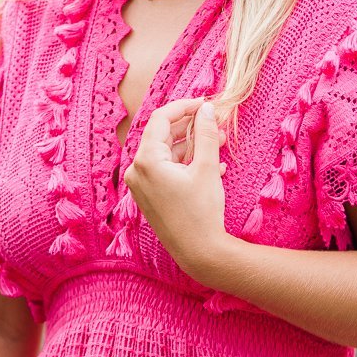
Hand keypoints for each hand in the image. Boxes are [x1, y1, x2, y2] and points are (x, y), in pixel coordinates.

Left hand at [123, 98, 229, 277]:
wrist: (198, 252)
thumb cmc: (202, 211)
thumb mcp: (207, 168)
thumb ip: (206, 134)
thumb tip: (207, 109)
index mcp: (146, 160)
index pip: (161, 118)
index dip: (184, 106)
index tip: (205, 104)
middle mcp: (137, 170)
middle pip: (163, 135)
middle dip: (191, 127)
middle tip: (215, 123)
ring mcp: (141, 184)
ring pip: (166, 153)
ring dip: (192, 145)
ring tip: (219, 143)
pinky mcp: (148, 195)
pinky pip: (165, 169)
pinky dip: (185, 163)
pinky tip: (213, 165)